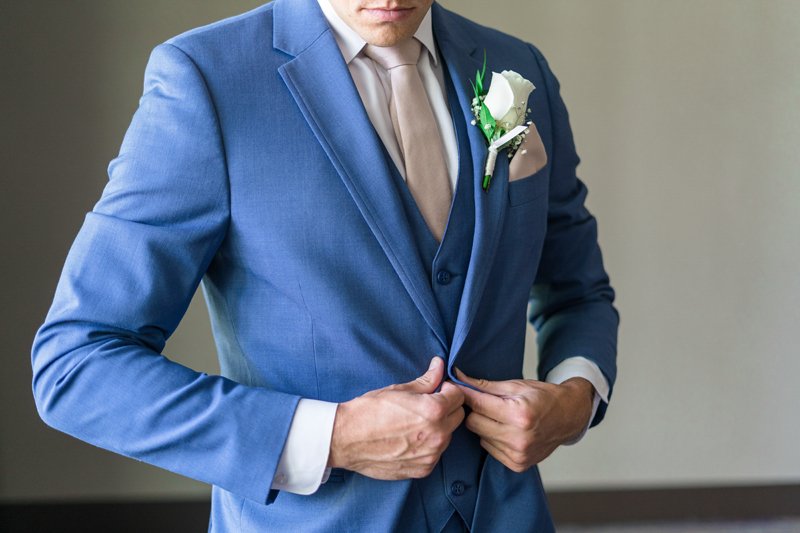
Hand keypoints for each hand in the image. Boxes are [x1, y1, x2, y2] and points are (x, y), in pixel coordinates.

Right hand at [327, 357, 464, 479]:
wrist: (346, 439)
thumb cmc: (369, 411)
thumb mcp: (399, 390)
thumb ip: (426, 380)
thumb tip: (439, 365)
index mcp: (434, 411)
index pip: (458, 396)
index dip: (447, 390)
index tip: (437, 390)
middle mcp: (437, 435)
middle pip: (458, 416)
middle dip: (447, 408)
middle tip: (426, 405)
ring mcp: (431, 455)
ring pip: (448, 436)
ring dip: (439, 427)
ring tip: (414, 423)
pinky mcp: (423, 469)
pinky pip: (435, 454)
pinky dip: (428, 445)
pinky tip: (410, 439)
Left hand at [454, 369, 593, 472]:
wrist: (569, 417)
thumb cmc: (543, 397)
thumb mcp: (516, 385)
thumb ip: (485, 385)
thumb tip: (458, 377)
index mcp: (520, 414)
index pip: (478, 404)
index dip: (465, 394)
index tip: (456, 386)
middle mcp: (519, 438)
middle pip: (473, 423)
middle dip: (475, 411)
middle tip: (485, 403)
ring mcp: (519, 454)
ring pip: (479, 437)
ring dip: (484, 425)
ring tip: (500, 417)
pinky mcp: (517, 464)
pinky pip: (489, 449)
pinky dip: (492, 438)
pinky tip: (506, 430)